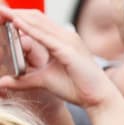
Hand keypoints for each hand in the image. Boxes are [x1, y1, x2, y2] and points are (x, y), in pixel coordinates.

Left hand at [0, 9, 123, 111]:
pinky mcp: (68, 51)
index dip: (18, 16)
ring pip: (38, 23)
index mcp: (62, 40)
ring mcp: (68, 42)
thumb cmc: (77, 88)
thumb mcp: (44, 80)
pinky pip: (44, 37)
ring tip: (1, 11)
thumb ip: (24, 79)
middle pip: (35, 17)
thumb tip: (4, 82)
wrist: (98, 99)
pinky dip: (28, 29)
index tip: (0, 14)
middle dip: (14, 12)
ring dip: (18, 16)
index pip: (36, 21)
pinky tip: (14, 23)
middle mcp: (66, 36)